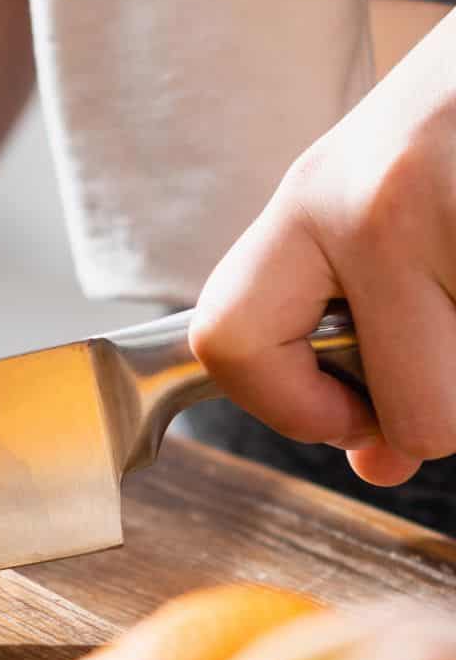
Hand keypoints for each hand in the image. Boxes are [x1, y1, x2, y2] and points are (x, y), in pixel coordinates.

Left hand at [190, 13, 455, 486]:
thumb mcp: (385, 203)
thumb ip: (359, 325)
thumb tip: (376, 459)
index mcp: (309, 201)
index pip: (227, 343)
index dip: (286, 410)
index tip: (344, 416)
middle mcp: (370, 206)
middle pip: (417, 414)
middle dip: (442, 412)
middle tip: (448, 344)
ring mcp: (453, 210)